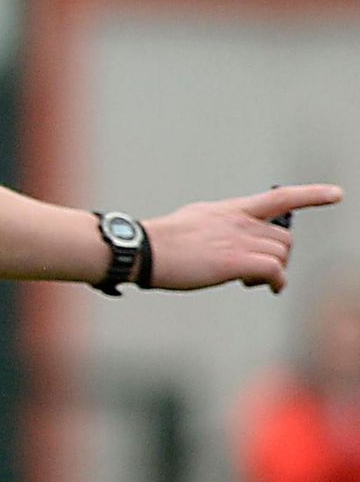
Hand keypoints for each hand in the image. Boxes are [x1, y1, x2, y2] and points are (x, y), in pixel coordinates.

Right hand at [144, 183, 341, 292]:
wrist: (144, 249)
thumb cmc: (160, 242)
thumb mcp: (193, 223)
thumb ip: (218, 227)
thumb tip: (226, 241)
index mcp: (230, 210)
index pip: (280, 198)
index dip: (312, 195)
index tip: (336, 194)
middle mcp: (241, 222)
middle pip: (283, 238)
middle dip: (279, 256)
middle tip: (258, 273)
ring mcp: (240, 241)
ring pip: (281, 254)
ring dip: (274, 271)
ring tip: (251, 281)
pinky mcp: (236, 262)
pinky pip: (275, 270)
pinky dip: (277, 281)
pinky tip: (268, 288)